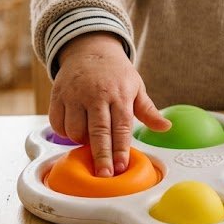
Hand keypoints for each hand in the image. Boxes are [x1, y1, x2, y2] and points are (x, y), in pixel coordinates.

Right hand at [50, 32, 170, 176]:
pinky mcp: (57, 95)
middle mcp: (96, 95)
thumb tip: (166, 128)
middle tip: (104, 175)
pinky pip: (57, 123)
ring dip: (81, 142)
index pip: (121, 127)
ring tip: (90, 140)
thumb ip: (148, 111)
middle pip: (98, 132)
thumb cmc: (115, 72)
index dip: (121, 149)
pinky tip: (74, 131)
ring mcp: (74, 95)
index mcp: (119, 94)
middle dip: (102, 156)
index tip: (121, 167)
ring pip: (74, 130)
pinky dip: (64, 133)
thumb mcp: (136, 86)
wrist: (89, 48)